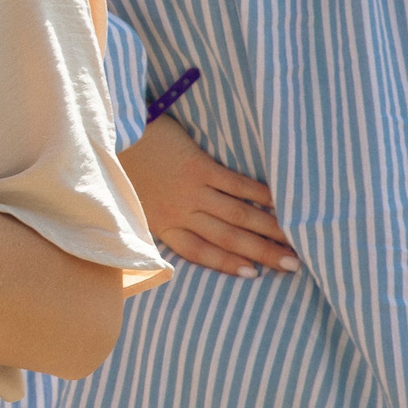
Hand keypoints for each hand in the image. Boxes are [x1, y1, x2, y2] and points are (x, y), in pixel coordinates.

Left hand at [119, 111, 296, 277]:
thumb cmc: (122, 162)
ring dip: (269, 229)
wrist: (112, 131)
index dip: (228, 265)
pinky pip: (236, 185)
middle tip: (293, 266)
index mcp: (161, 223)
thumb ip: (155, 214)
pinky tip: (280, 203)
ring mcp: (190, 190)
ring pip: (237, 216)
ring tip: (294, 240)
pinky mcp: (198, 166)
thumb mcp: (132, 199)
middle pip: (227, 239)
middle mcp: (179, 212)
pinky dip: (260, 195)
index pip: (200, 252)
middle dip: (261, 254)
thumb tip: (180, 222)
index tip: (254, 275)